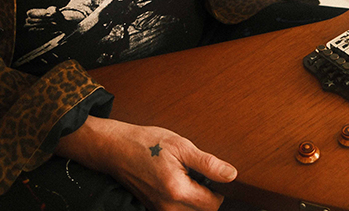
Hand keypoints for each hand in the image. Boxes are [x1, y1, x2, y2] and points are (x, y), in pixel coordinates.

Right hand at [56, 116, 236, 210]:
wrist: (116, 148)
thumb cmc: (147, 143)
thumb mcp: (181, 146)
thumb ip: (208, 163)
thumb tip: (231, 175)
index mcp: (177, 191)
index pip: (214, 204)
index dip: (220, 189)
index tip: (213, 173)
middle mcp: (168, 207)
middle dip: (208, 194)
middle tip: (198, 172)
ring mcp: (159, 210)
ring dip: (195, 198)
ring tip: (187, 175)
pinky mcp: (154, 209)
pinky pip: (178, 210)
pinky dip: (183, 199)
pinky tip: (177, 180)